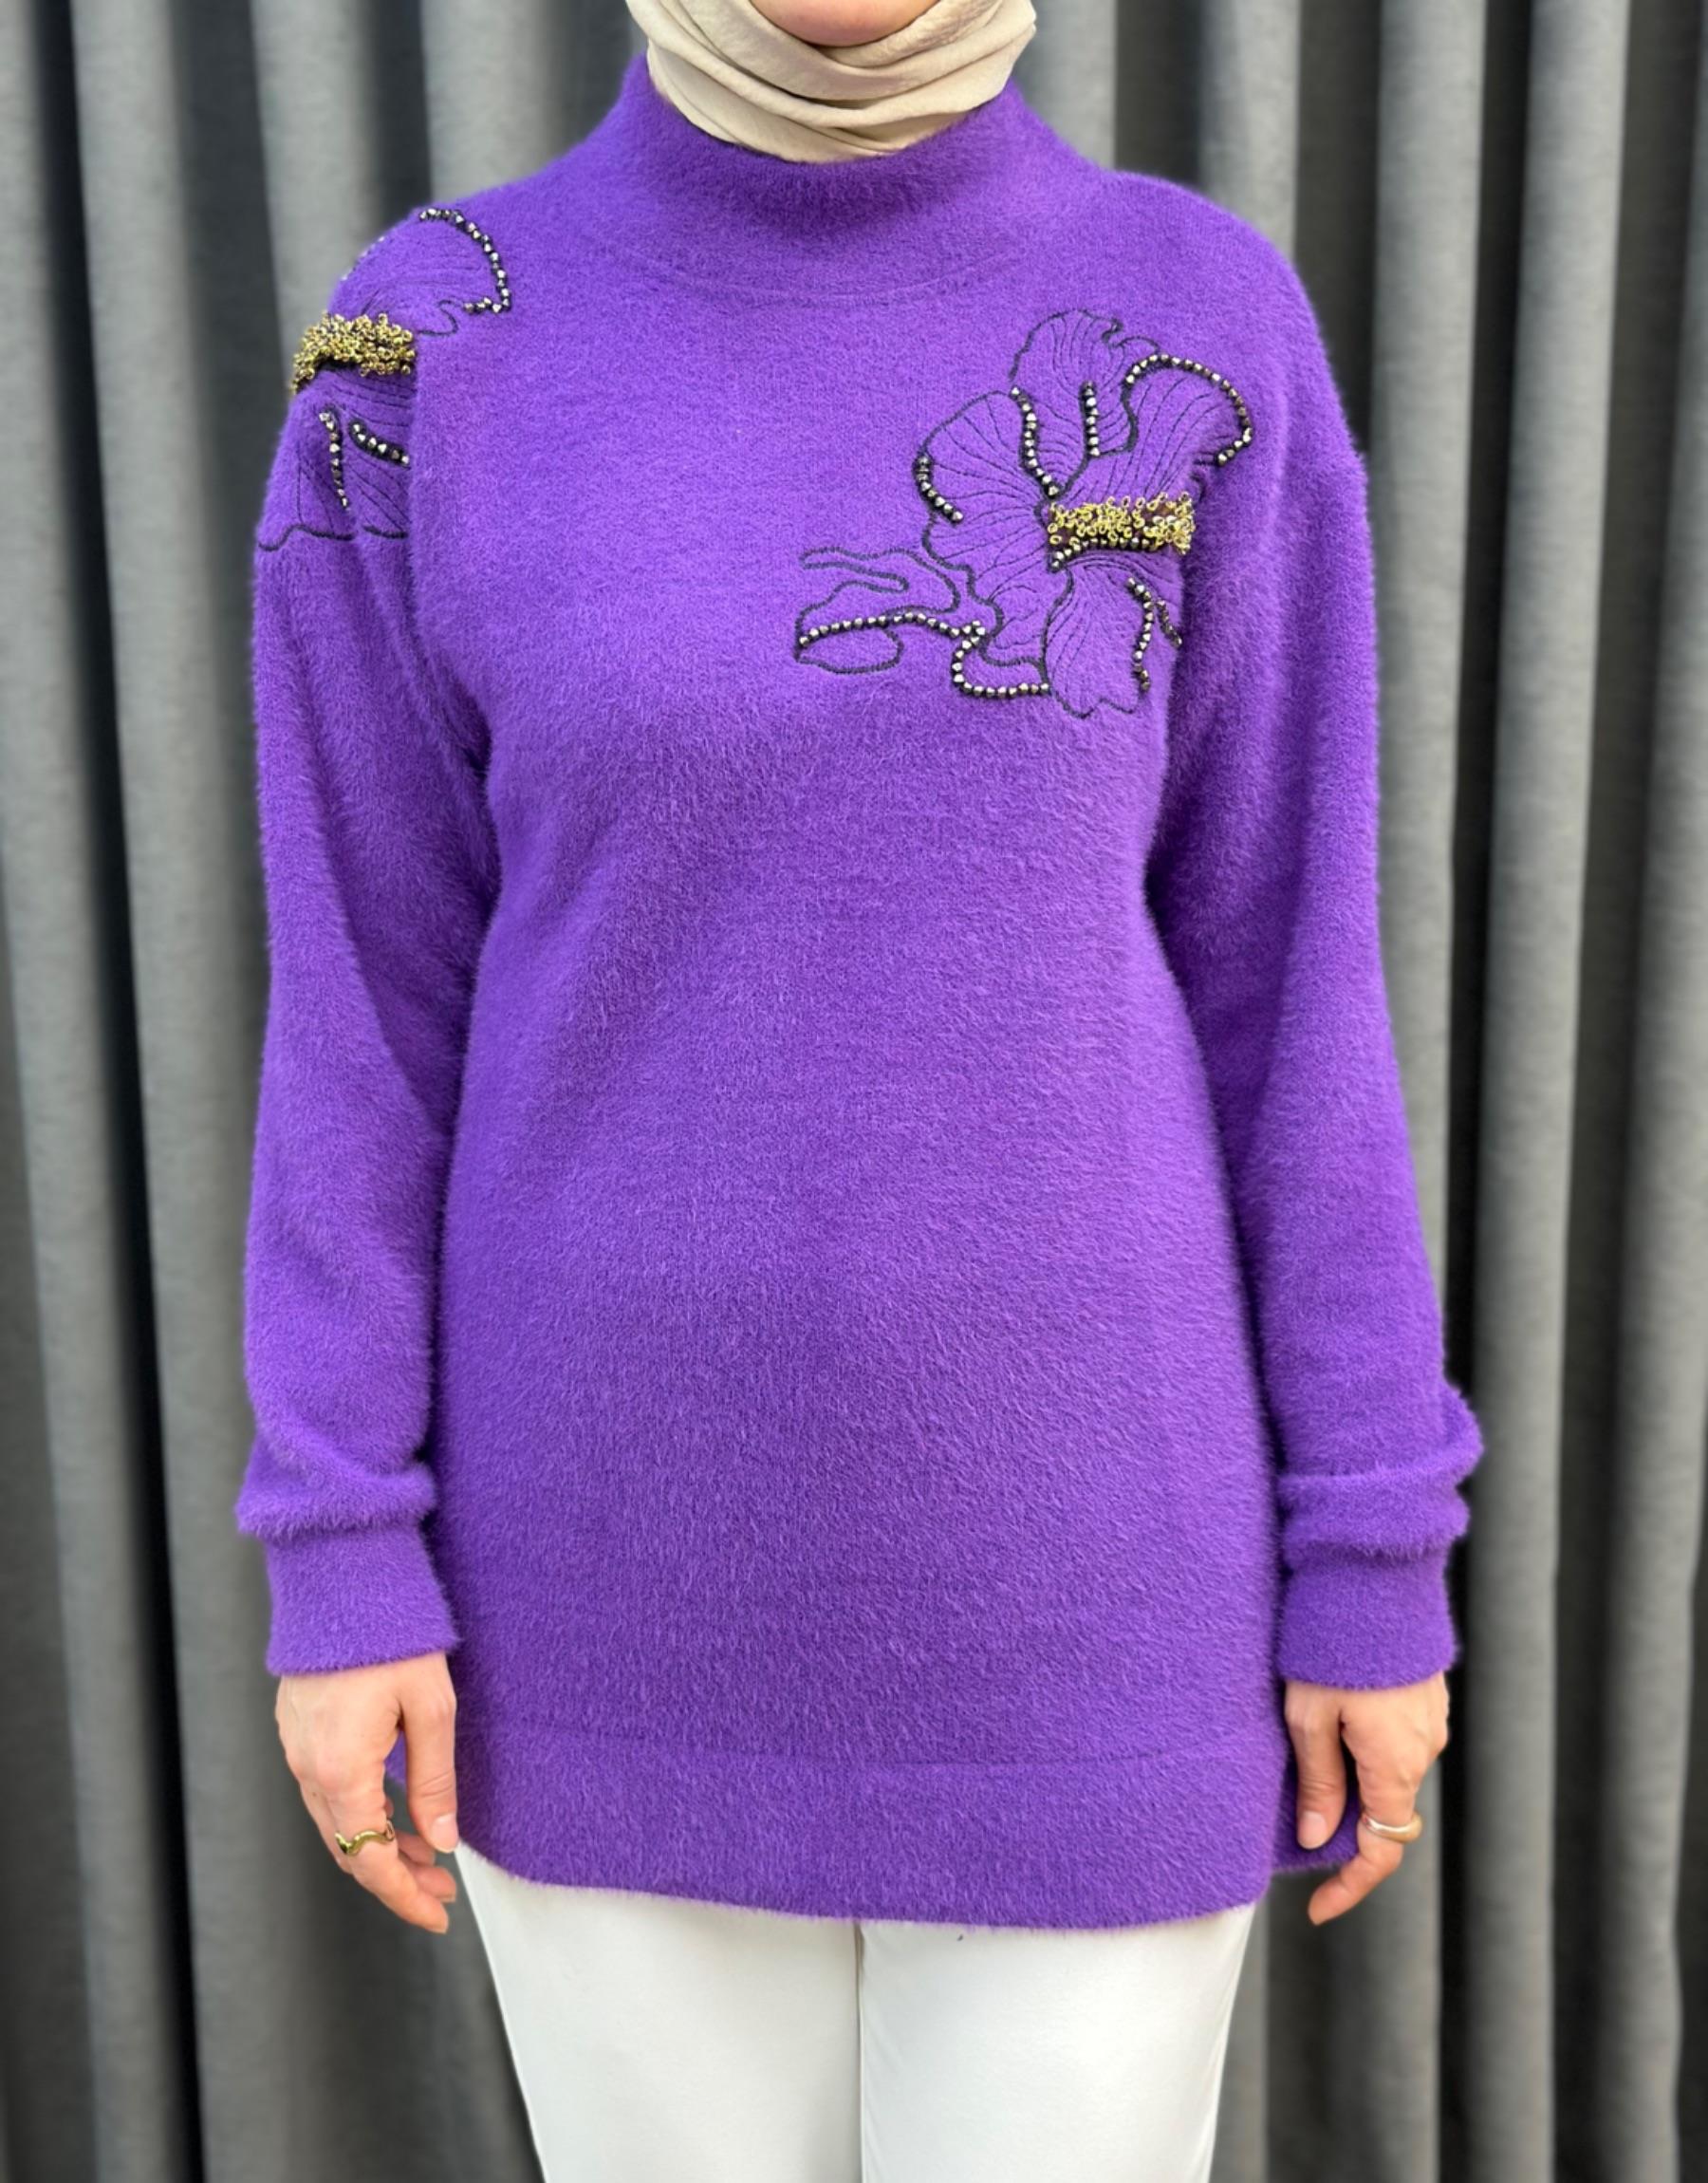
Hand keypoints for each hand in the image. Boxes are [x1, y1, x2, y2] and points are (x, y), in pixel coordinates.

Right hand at [274, 1651, 461, 1932]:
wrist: (341, 1580)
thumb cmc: (392, 1638)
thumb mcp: (430, 1710)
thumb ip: (434, 1782)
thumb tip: (443, 1842)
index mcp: (341, 1771)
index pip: (370, 1860)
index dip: (404, 1896)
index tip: (437, 1915)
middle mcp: (309, 1769)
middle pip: (349, 1850)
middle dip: (396, 1878)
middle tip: (442, 1891)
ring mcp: (297, 1750)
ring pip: (335, 1824)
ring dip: (379, 1846)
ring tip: (428, 1856)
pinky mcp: (297, 1730)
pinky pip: (325, 1793)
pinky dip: (360, 1814)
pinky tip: (394, 1812)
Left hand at [1284, 1671, 1449, 1923]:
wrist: (1373, 1578)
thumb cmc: (1333, 1646)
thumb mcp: (1308, 1718)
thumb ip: (1318, 1782)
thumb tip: (1318, 1838)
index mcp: (1394, 1765)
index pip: (1382, 1850)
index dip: (1350, 1886)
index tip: (1318, 1907)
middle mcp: (1422, 1750)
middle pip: (1383, 1811)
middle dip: (1344, 1824)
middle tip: (1296, 1815)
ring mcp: (1429, 1722)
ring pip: (1389, 1773)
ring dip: (1353, 1779)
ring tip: (1306, 1749)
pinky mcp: (1425, 1697)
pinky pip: (1397, 1741)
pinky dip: (1366, 1750)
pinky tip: (1334, 1720)